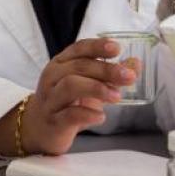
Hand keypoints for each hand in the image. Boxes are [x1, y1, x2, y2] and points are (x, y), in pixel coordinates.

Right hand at [18, 38, 135, 155]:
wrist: (39, 128)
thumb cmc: (66, 102)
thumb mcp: (87, 84)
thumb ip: (109, 75)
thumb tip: (135, 63)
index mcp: (61, 64)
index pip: (78, 49)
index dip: (97, 46)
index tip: (116, 48)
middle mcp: (53, 77)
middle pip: (78, 67)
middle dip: (105, 70)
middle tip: (128, 77)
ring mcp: (51, 99)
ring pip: (70, 86)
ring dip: (96, 88)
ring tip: (117, 96)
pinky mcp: (53, 121)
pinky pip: (68, 115)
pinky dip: (86, 114)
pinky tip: (100, 116)